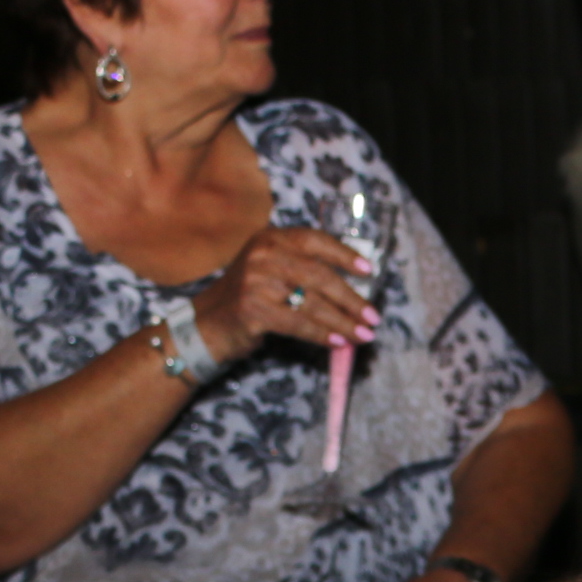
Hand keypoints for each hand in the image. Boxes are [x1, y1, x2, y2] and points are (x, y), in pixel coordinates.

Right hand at [189, 222, 379, 363]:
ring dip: (343, 322)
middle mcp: (262, 255)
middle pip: (319, 275)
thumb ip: (305, 270)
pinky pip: (298, 323)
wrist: (208, 324)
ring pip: (312, 303)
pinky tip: (338, 342)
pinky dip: (321, 334)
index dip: (345, 255)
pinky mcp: (252, 309)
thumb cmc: (251, 297)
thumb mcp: (272, 271)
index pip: (315, 240)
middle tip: (373, 317)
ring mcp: (255, 281)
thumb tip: (356, 290)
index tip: (369, 271)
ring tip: (364, 335)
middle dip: (351, 299)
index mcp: (270, 238)